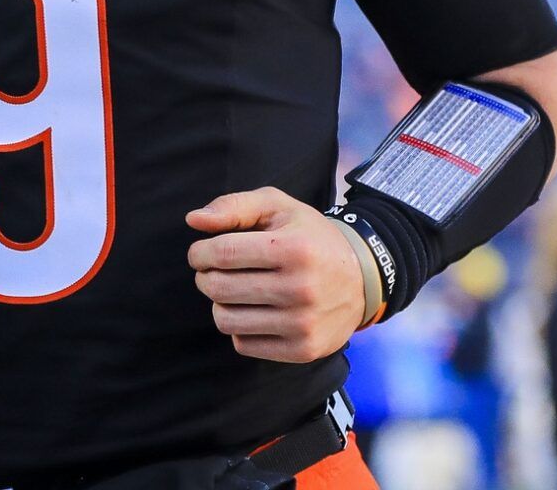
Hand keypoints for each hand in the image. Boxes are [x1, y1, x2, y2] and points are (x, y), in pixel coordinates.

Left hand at [186, 187, 367, 363]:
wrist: (362, 277)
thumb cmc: (309, 237)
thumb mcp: (278, 207)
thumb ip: (234, 206)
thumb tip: (193, 220)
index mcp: (294, 249)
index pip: (221, 253)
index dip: (200, 252)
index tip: (201, 252)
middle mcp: (301, 289)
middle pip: (219, 288)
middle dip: (205, 277)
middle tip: (213, 271)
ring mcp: (303, 324)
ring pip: (226, 320)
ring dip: (220, 303)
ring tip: (234, 290)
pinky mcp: (303, 350)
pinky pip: (244, 344)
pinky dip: (239, 328)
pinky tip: (254, 311)